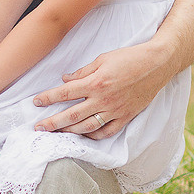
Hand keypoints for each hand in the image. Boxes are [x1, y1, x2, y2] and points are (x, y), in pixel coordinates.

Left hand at [33, 44, 168, 138]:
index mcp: (95, 83)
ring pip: (87, 127)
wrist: (158, 64)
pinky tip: (83, 135)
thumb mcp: (103, 58)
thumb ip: (83, 71)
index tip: (36, 102)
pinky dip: (93, 135)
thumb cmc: (130, 58)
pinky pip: (107, 131)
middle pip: (72, 115)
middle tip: (38, 127)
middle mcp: (103, 99)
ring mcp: (115, 110)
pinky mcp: (126, 116)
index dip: (48, 98)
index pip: (65, 93)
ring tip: (56, 133)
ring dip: (69, 131)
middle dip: (52, 122)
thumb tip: (65, 80)